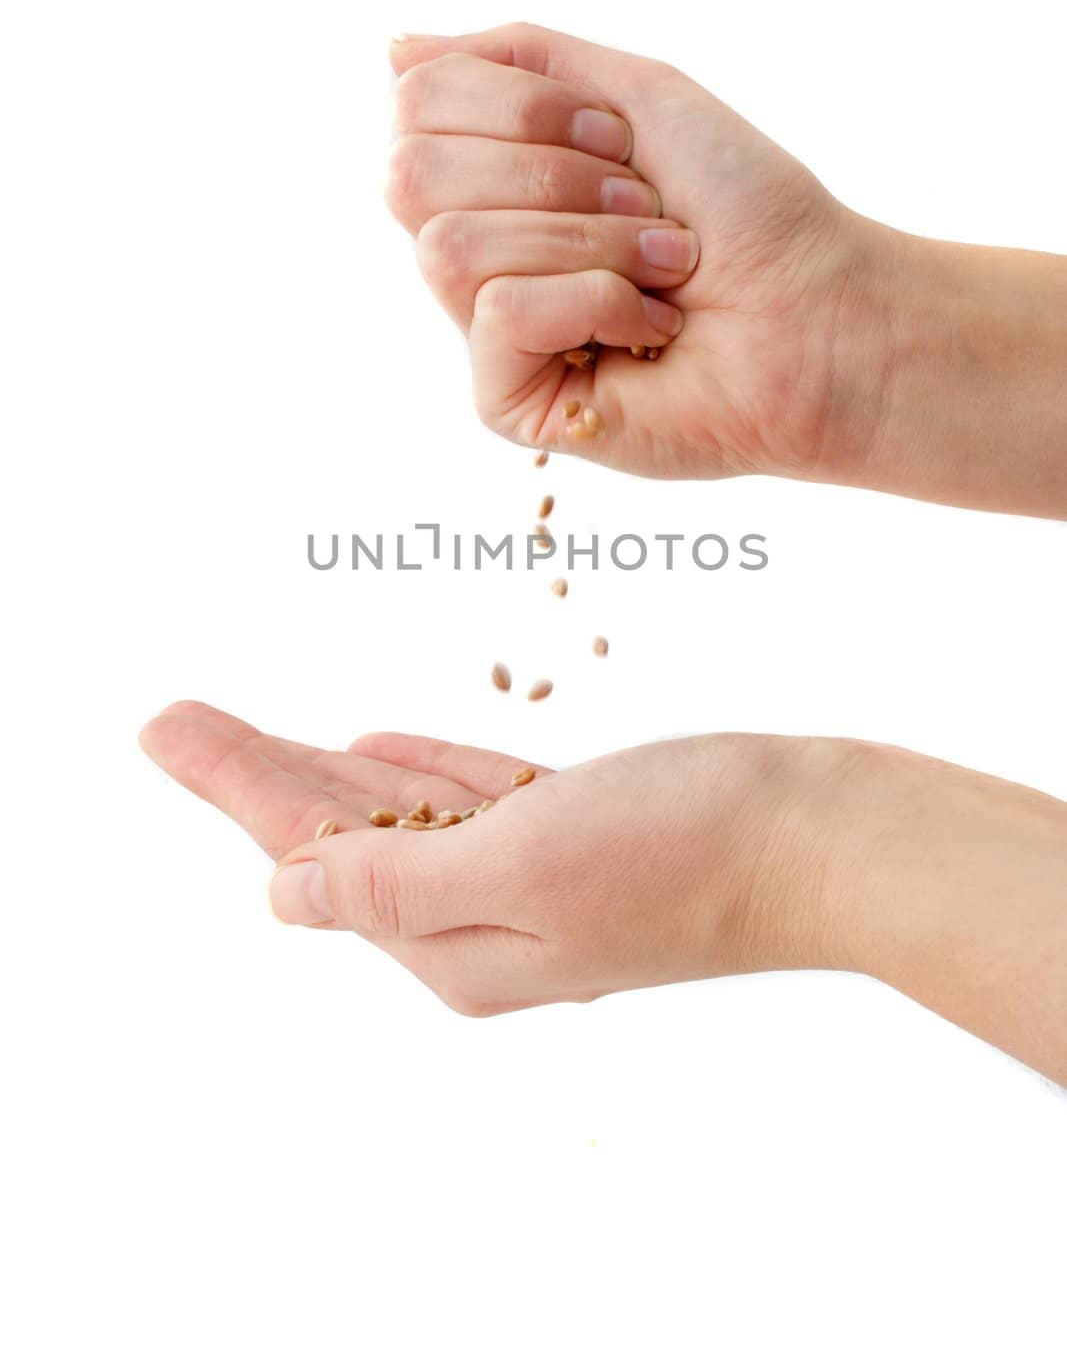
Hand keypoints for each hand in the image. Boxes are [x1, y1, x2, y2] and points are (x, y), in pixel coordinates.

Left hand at [138, 701, 836, 1012]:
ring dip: (318, 766)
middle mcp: (483, 923)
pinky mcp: (580, 833)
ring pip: (395, 812)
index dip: (233, 784)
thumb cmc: (683, 850)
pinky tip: (368, 751)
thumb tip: (282, 895)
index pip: (310, 853)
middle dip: (252, 771)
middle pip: (338, 833)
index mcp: (454, 945)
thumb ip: (393, 881)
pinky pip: (466, 799)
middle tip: (173, 718)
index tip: (164, 727)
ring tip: (246, 732)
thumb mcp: (519, 866)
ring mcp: (534, 879)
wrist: (827, 840)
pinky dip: (413, 770)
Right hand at [387, 21, 871, 481]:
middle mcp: (477, 248)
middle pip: (411, 173)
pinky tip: (649, 329)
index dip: (518, 105)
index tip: (619, 136)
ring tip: (663, 267)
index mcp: (495, 173)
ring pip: (453, 247)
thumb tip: (393, 46)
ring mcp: (486, 328)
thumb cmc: (744, 208)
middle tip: (643, 203)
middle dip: (549, 172)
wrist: (816, 311)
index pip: (416, 105)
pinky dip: (595, 301)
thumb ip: (516, 57)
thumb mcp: (633, 92)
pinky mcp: (506, 400)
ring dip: (587, 239)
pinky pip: (499, 313)